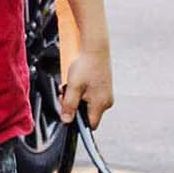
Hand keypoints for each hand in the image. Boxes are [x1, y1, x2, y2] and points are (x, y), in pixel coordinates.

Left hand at [58, 14, 113, 128]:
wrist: (95, 47)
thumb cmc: (86, 65)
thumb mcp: (73, 87)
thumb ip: (69, 105)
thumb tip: (66, 120)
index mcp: (101, 104)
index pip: (90, 125)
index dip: (78, 122)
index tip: (68, 112)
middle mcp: (107, 101)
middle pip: (88, 114)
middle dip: (75, 106)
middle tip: (67, 93)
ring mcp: (106, 94)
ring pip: (88, 104)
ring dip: (77, 97)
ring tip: (73, 84)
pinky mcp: (104, 87)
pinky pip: (91, 95)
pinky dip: (82, 91)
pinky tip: (79, 81)